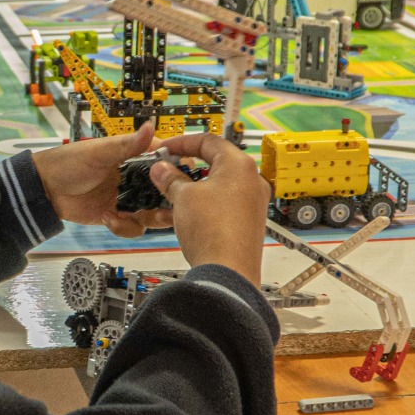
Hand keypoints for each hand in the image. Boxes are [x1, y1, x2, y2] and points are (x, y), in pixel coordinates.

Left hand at [30, 123, 172, 236]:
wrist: (44, 190)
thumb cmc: (67, 163)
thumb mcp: (99, 153)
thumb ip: (127, 144)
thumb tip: (150, 127)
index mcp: (133, 156)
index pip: (164, 160)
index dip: (175, 170)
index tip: (179, 180)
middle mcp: (133, 177)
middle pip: (163, 191)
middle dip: (165, 202)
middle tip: (161, 208)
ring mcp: (126, 198)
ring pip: (152, 212)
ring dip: (147, 217)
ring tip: (134, 216)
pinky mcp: (116, 215)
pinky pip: (132, 226)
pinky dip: (124, 227)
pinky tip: (108, 218)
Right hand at [147, 133, 269, 284]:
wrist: (228, 273)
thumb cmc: (214, 233)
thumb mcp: (183, 197)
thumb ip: (170, 179)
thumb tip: (162, 170)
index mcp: (239, 166)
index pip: (208, 141)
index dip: (182, 143)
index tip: (166, 150)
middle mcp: (251, 181)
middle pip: (214, 164)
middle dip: (185, 168)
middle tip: (165, 172)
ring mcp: (252, 203)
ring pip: (216, 186)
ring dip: (191, 189)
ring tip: (170, 196)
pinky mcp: (247, 223)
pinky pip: (221, 205)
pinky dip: (202, 205)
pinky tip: (182, 215)